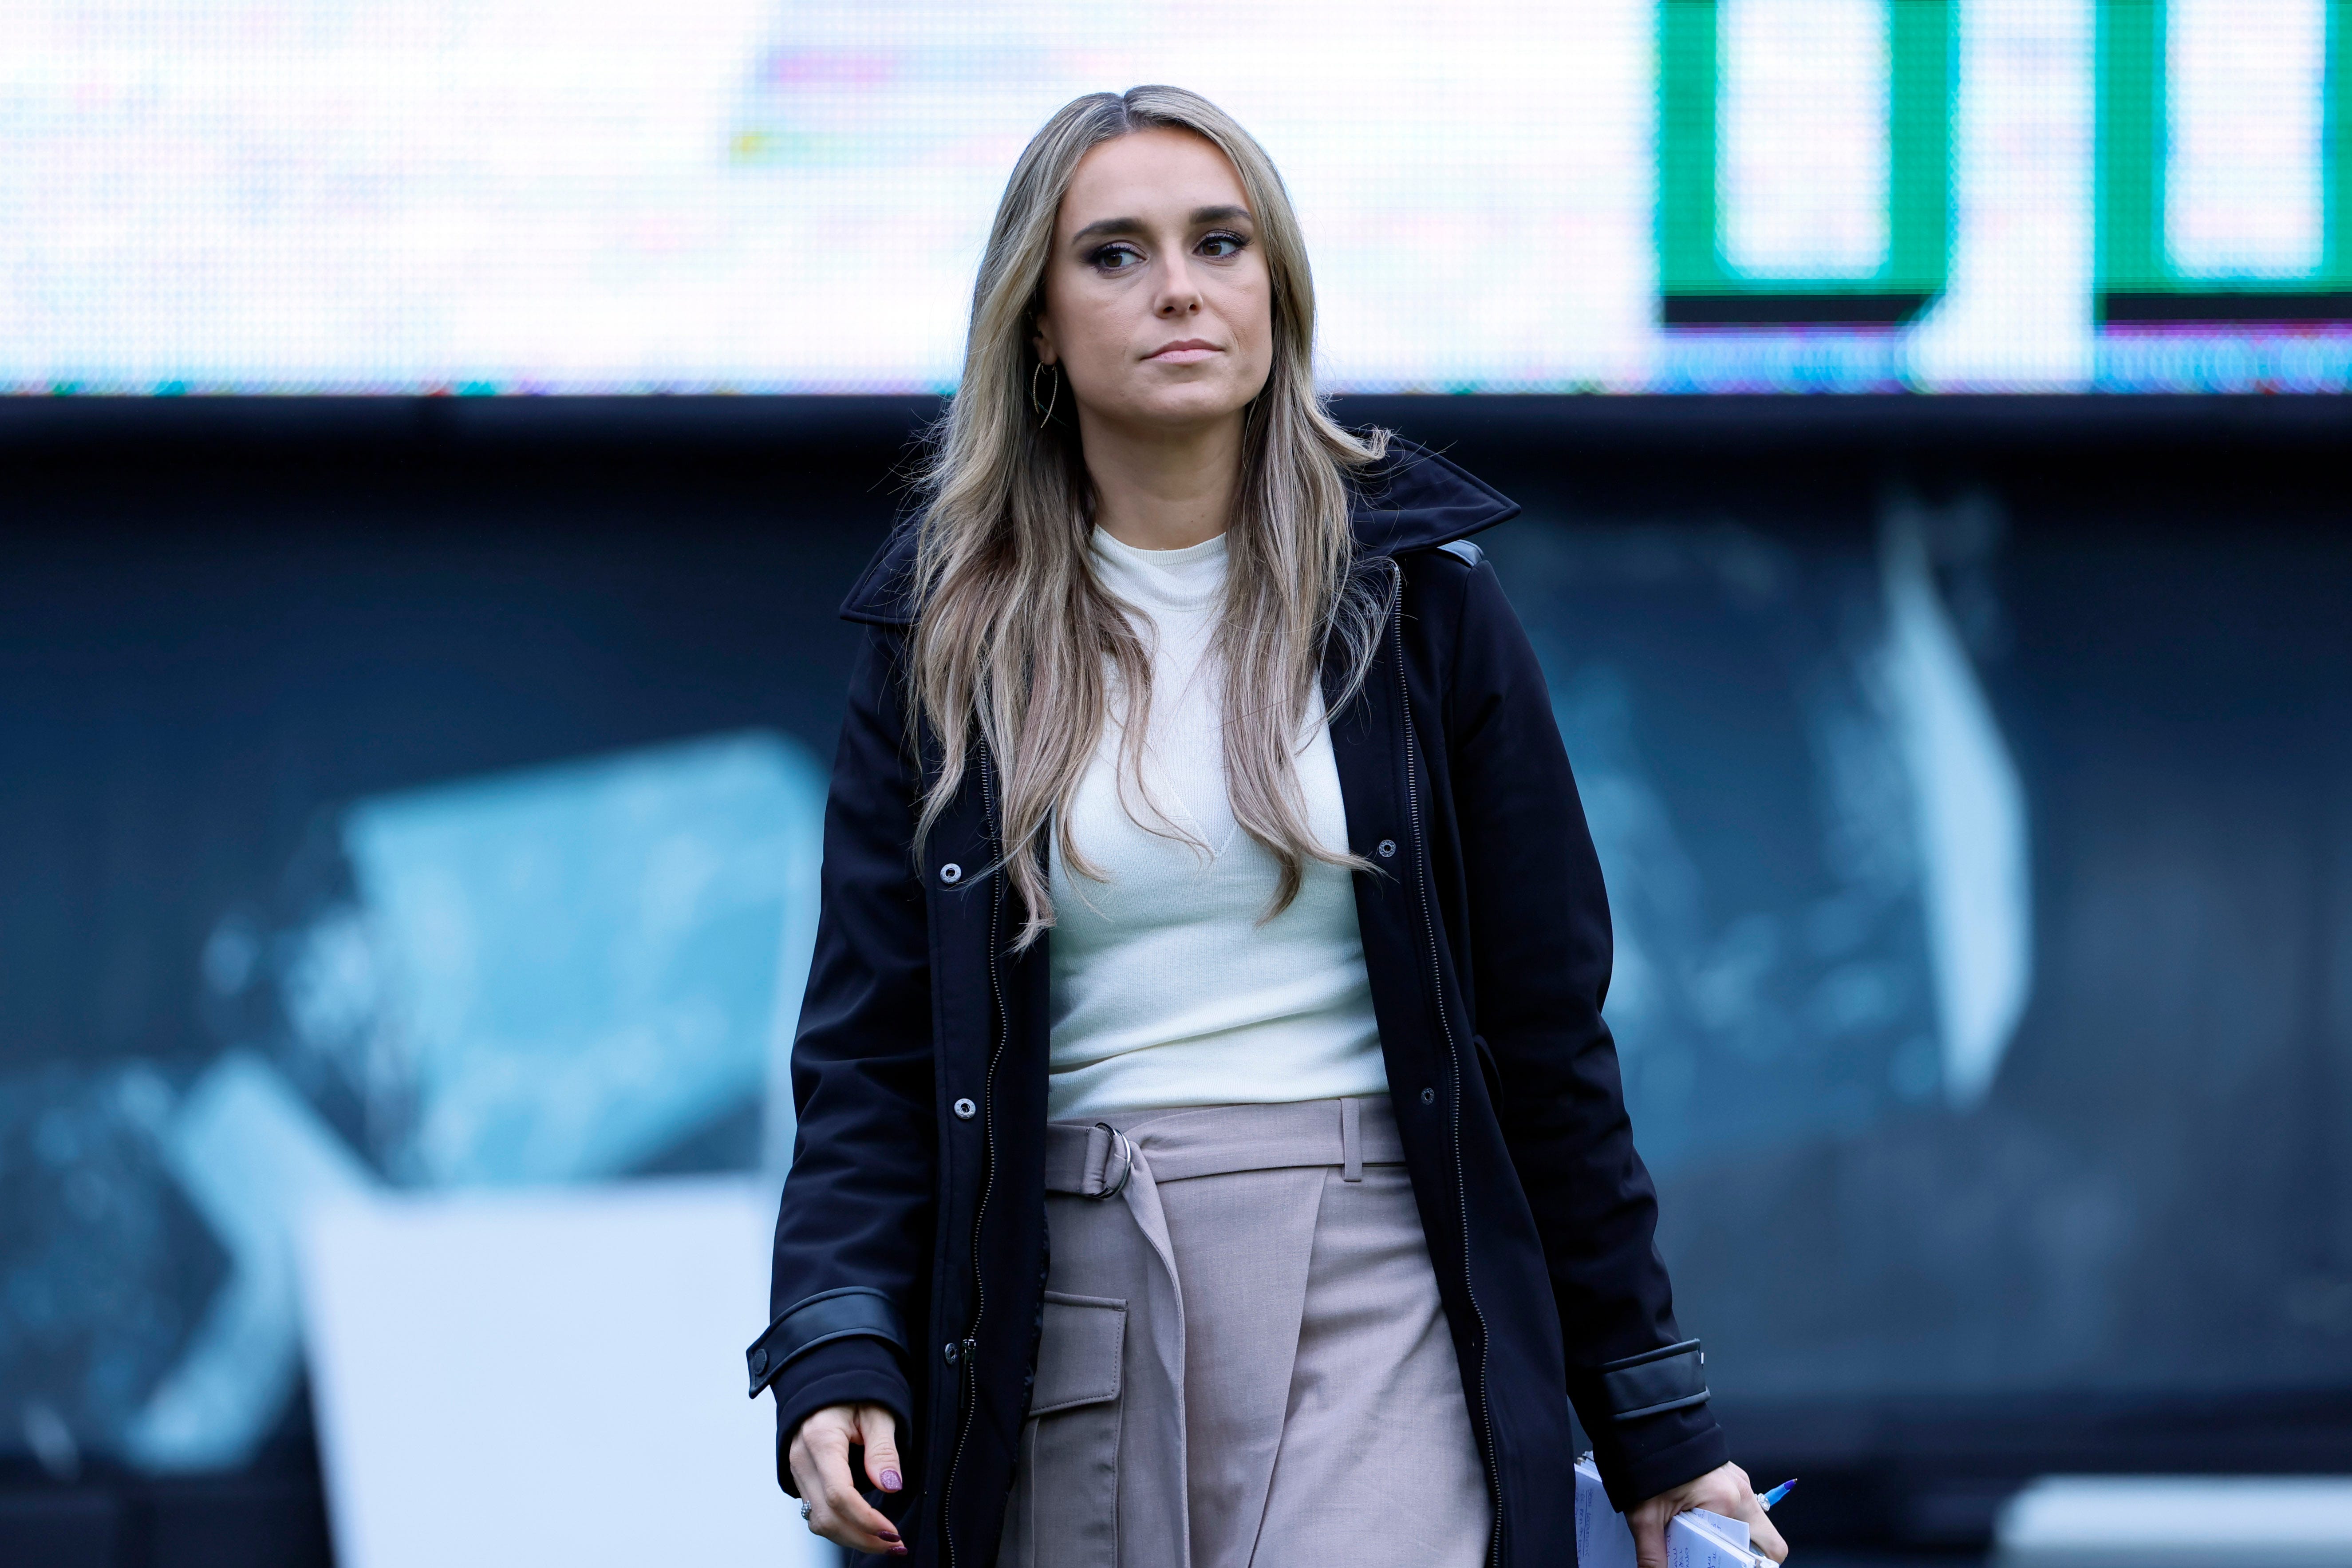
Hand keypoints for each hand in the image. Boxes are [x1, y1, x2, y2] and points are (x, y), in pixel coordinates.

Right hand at [786, 1402, 906, 1556]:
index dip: (866, 1520)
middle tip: (896, 1544)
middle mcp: (801, 1458)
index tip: (893, 1532)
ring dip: (851, 1537)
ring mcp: (797, 1470)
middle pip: (826, 1516)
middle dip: (862, 1538)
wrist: (828, 1380)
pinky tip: (863, 1529)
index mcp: (820, 1439)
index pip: (839, 1494)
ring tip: (884, 1542)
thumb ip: (883, 1449)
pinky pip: (815, 1512)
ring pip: (817, 1521)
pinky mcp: (801, 1477)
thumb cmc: (855, 1390)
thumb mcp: (878, 1412)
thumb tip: (890, 1485)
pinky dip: (839, 1527)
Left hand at [1628, 1462, 1787, 1567]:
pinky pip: (1740, 1507)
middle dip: (1749, 1557)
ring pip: (1754, 1523)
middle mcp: (1741, 1491)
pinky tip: (1702, 1525)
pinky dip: (1728, 1522)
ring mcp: (1739, 1481)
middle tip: (1721, 1560)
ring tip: (1706, 1545)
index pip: (1763, 1550)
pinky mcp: (1731, 1476)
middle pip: (1768, 1540)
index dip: (1745, 1566)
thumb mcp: (1646, 1516)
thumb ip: (1652, 1553)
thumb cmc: (1648, 1465)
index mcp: (1727, 1501)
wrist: (1646, 1427)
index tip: (1721, 1564)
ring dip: (1737, 1539)